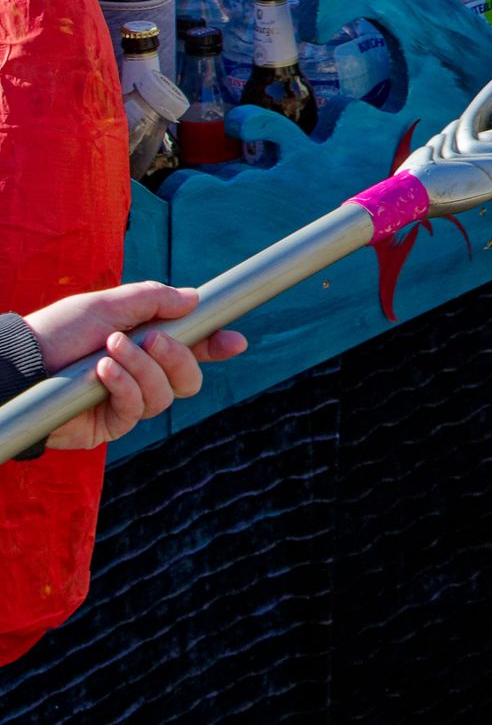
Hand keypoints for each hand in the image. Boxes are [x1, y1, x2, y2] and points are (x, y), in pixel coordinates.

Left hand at [23, 283, 246, 449]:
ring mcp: (128, 401)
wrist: (23, 363)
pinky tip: (102, 372)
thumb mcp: (108, 305)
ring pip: (165, 394)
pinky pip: (137, 409)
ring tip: (109, 349)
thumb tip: (194, 300)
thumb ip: (153, 300)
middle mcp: (142, 374)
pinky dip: (124, 385)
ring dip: (141, 368)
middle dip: (178, 357)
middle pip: (189, 378)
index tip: (234, 340)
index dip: (216, 345)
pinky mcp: (111, 425)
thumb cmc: (60, 331)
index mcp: (146, 343)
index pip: (193, 347)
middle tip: (153, 338)